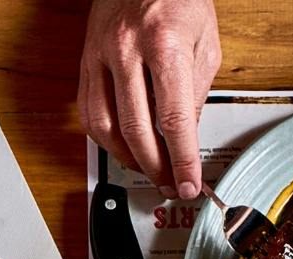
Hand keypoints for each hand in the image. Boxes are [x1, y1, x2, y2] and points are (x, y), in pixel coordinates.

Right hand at [77, 0, 220, 199]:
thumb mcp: (206, 41)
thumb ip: (197, 92)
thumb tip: (187, 138)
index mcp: (164, 43)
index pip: (173, 119)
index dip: (182, 159)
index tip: (189, 181)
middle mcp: (127, 49)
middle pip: (137, 130)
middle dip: (157, 167)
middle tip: (171, 184)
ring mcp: (100, 55)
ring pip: (106, 127)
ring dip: (128, 158)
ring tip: (148, 170)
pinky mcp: (85, 61)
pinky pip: (88, 113)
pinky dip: (105, 139)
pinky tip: (123, 147)